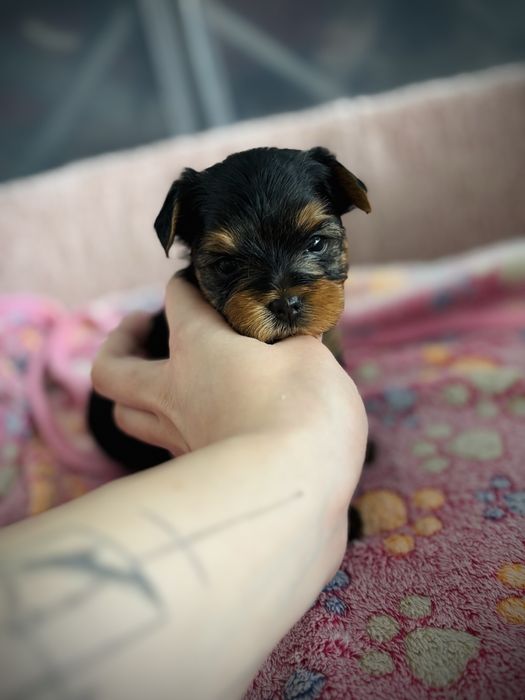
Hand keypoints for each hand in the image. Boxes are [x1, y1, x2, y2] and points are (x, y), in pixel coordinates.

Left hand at [91, 276, 366, 478]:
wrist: (293, 493)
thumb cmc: (301, 410)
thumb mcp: (310, 357)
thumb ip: (294, 339)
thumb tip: (292, 332)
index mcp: (198, 347)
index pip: (177, 300)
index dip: (187, 285)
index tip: (198, 282)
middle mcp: (174, 393)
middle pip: (111, 369)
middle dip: (118, 342)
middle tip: (138, 327)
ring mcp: (178, 438)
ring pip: (126, 416)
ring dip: (131, 393)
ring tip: (156, 380)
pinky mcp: (194, 474)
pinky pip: (164, 446)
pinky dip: (170, 428)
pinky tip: (200, 424)